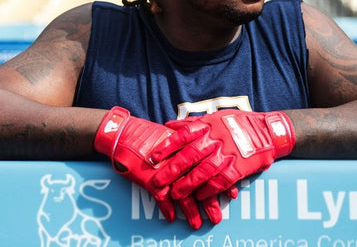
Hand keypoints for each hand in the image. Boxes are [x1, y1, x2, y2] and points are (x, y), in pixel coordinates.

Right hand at [94, 106, 223, 228]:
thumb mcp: (175, 134)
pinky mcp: (152, 178)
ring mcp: (167, 170)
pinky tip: (170, 217)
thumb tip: (206, 151)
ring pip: (184, 194)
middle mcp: (182, 158)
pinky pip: (162, 198)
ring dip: (190, 211)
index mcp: (191, 146)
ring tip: (196, 224)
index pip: (212, 167)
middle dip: (209, 202)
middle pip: (201, 184)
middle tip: (216, 218)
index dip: (223, 182)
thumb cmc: (150, 133)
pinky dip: (166, 208)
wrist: (126, 132)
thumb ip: (190, 143)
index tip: (230, 195)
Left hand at [151, 109, 295, 199]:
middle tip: (157, 180)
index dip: (167, 145)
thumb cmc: (238, 123)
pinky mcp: (238, 167)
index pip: (183, 135)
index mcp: (208, 125)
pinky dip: (210, 190)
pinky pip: (221, 181)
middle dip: (172, 169)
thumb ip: (192, 123)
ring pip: (203, 171)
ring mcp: (227, 154)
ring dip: (188, 184)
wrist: (268, 131)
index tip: (154, 156)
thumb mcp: (215, 117)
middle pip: (190, 156)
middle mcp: (216, 139)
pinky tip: (200, 197)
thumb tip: (169, 125)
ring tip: (175, 194)